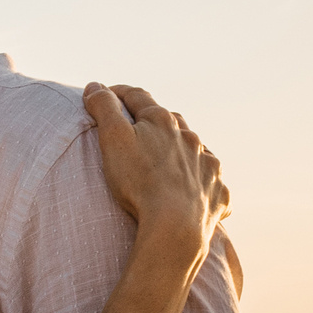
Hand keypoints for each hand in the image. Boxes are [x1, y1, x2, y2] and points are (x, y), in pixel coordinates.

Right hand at [84, 83, 228, 252]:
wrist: (175, 226)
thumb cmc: (139, 182)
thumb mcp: (113, 139)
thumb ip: (104, 108)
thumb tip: (95, 86)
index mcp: (163, 122)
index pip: (137, 98)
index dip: (119, 94)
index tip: (106, 95)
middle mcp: (191, 139)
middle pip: (171, 122)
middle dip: (155, 121)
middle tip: (140, 128)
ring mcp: (207, 166)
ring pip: (195, 150)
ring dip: (183, 151)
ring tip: (170, 161)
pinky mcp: (217, 194)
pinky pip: (211, 184)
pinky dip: (202, 183)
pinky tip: (195, 192)